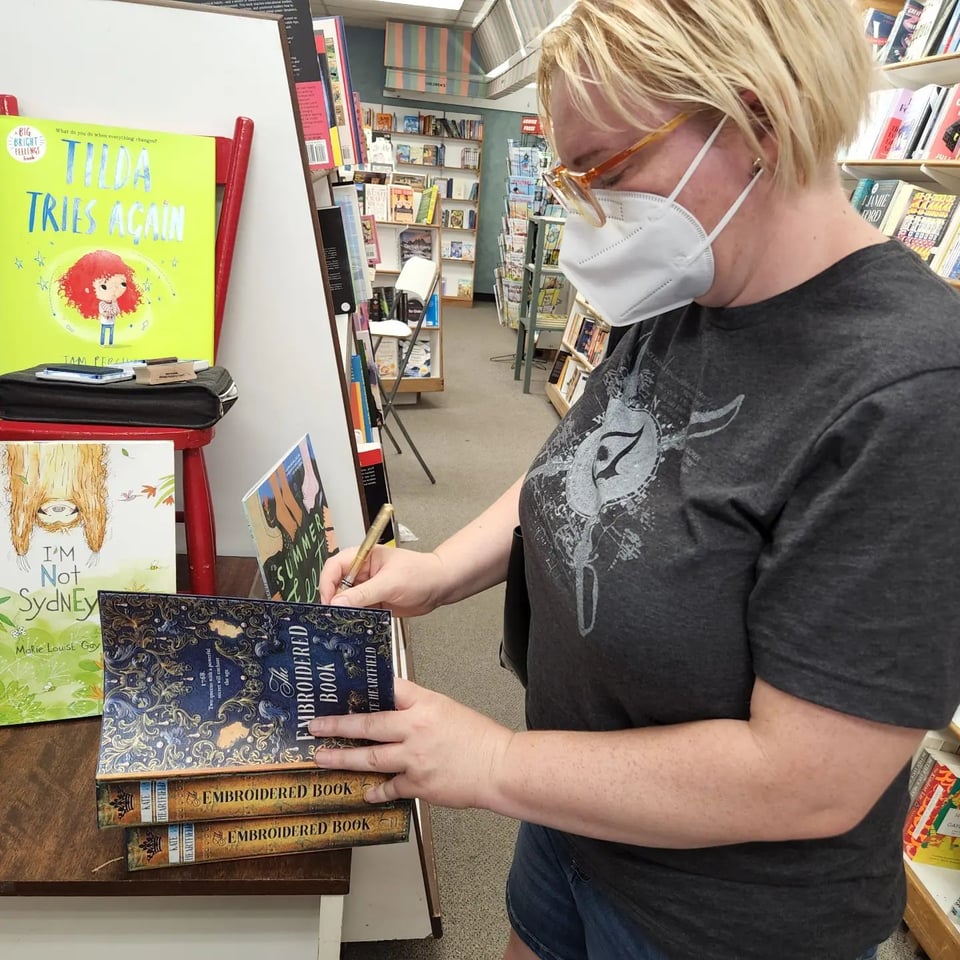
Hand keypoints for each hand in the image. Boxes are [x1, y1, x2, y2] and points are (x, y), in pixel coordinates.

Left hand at [309, 678, 514, 807]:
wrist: (499, 767)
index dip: (363, 687)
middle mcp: (415, 729)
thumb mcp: (447, 709)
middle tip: (316, 726)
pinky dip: (376, 790)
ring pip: (369, 759)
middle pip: (367, 726)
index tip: (340, 690)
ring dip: (342, 759)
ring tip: (322, 758)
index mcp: (425, 704)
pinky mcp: (418, 784)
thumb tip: (390, 709)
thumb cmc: (478, 737)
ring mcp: (414, 759)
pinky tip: (365, 792)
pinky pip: (389, 787)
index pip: (389, 688)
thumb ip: (418, 708)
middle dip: (337, 726)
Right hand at [319, 546, 449, 616]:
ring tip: (346, 623)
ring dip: (345, 612)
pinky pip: (359, 612)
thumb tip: (338, 602)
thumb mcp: (390, 582)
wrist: (440, 586)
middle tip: (335, 616)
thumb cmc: (421, 573)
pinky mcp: (375, 603)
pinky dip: (356, 620)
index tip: (328, 601)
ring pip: (347, 601)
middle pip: (337, 586)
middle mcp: (363, 573)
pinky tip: (358, 627)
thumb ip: (363, 593)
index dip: (327, 583)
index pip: (335, 566)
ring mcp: (368, 589)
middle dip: (334, 601)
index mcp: (363, 557)